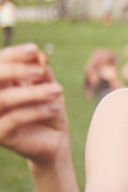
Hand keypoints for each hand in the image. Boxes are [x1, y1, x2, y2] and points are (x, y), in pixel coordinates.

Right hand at [0, 44, 68, 165]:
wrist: (55, 141)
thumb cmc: (49, 110)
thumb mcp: (48, 88)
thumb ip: (43, 73)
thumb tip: (40, 55)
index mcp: (2, 85)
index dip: (13, 55)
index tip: (34, 50)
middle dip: (16, 71)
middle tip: (41, 70)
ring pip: (3, 99)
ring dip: (32, 92)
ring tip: (58, 90)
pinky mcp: (0, 135)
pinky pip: (14, 119)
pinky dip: (37, 111)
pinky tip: (57, 107)